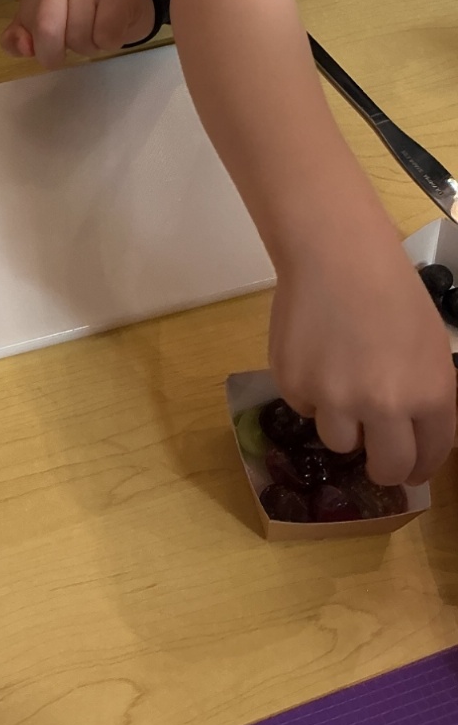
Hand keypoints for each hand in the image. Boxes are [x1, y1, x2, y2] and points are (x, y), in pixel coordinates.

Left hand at [1, 0, 154, 67]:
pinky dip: (110, 43)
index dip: (41, 46)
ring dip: (89, 47)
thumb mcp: (43, 21)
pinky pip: (106, 38)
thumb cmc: (83, 10)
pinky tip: (114, 25)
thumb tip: (24, 47)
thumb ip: (20, 37)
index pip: (27, 29)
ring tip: (97, 28)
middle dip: (60, 53)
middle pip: (48, 34)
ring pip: (79, 40)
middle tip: (75, 41)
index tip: (58, 33)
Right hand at [270, 234, 455, 486]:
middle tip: (373, 454)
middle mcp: (384, 407)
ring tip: (337, 380)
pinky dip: (309, 391)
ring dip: (341, 421)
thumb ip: (427, 396)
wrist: (335, 256)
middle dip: (381, 466)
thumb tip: (414, 434)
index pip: (429, 456)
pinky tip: (314, 353)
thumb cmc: (391, 291)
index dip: (418, 468)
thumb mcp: (431, 348)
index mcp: (430, 396)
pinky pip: (303, 407)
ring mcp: (334, 398)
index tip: (408, 468)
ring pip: (338, 441)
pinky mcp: (294, 385)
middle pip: (385, 468)